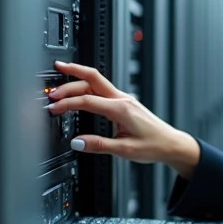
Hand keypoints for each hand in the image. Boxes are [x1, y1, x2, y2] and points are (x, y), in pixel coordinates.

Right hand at [46, 61, 200, 177]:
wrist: (171, 143)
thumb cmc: (153, 146)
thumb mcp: (125, 150)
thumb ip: (99, 146)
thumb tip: (77, 143)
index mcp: (121, 109)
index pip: (87, 101)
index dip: (67, 103)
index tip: (54, 108)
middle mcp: (122, 99)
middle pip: (92, 79)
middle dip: (70, 76)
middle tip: (52, 86)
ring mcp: (123, 99)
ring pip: (97, 81)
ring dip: (77, 77)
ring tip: (61, 73)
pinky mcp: (123, 102)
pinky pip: (102, 88)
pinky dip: (87, 84)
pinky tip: (79, 86)